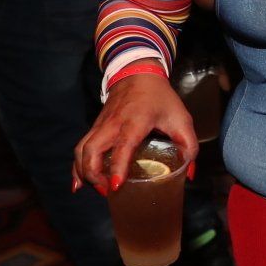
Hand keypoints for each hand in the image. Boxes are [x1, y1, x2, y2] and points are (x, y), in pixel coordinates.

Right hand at [73, 68, 197, 195]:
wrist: (137, 74)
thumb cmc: (160, 98)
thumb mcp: (181, 119)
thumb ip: (189, 146)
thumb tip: (189, 174)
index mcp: (135, 121)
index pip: (122, 146)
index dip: (117, 167)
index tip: (116, 185)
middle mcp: (112, 124)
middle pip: (92, 150)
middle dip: (94, 175)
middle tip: (108, 191)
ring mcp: (100, 126)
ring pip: (81, 150)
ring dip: (84, 172)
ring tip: (97, 189)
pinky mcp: (95, 128)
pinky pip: (80, 148)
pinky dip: (77, 166)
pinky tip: (79, 183)